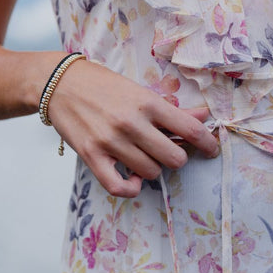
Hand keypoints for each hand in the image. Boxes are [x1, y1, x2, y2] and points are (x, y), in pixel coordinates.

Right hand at [47, 59, 218, 197]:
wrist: (61, 83)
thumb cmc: (104, 85)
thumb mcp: (140, 91)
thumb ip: (172, 108)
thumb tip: (203, 117)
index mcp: (148, 102)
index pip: (189, 130)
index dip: (207, 143)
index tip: (211, 149)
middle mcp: (131, 123)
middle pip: (174, 159)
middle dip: (177, 158)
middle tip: (169, 151)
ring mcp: (110, 141)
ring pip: (151, 172)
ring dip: (153, 168)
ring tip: (144, 157)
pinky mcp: (91, 156)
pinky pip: (118, 186)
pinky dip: (130, 188)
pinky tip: (132, 180)